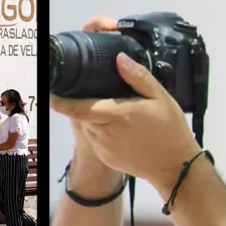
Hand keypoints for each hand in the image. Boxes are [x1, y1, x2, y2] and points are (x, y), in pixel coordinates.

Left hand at [49, 52, 200, 191]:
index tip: (51, 92)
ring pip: (88, 126)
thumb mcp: (160, 97)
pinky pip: (96, 139)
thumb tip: (119, 58)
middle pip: (83, 114)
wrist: (174, 166)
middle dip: (88, 104)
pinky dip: (102, 131)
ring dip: (95, 118)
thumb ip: (137, 76)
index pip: (79, 107)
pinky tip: (122, 130)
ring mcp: (103, 148)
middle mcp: (105, 133)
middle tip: (106, 97)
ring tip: (120, 115)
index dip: (60, 101)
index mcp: (117, 115)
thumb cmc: (170, 130)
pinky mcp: (105, 157)